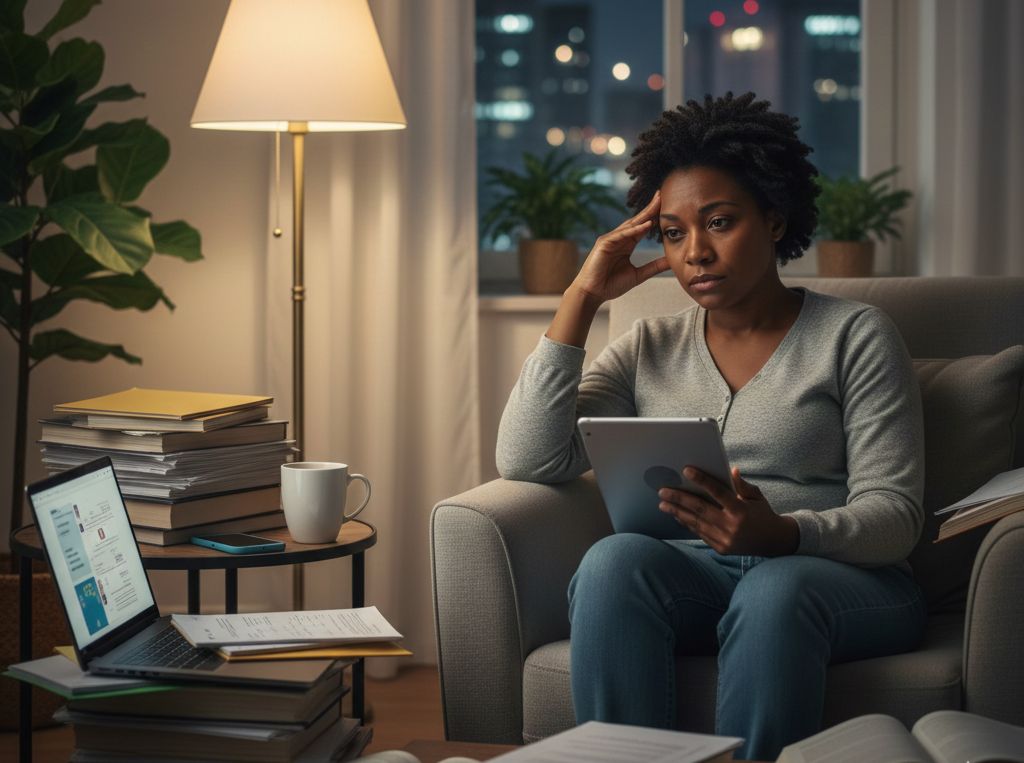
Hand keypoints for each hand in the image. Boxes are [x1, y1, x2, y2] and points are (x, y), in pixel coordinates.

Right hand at [570, 191, 669, 306]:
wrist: (593, 293)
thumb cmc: (611, 285)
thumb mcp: (639, 275)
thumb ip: (654, 266)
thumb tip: (672, 261)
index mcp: (627, 244)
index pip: (643, 227)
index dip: (655, 216)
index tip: (669, 207)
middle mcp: (619, 238)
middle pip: (638, 220)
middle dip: (650, 208)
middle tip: (663, 194)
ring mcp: (611, 239)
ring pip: (630, 224)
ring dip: (645, 214)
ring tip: (658, 203)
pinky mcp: (604, 243)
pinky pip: (622, 234)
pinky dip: (634, 229)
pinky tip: (647, 224)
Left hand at [658, 467, 799, 556]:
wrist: (774, 543)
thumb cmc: (763, 514)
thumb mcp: (756, 496)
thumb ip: (741, 485)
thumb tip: (730, 470)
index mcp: (741, 510)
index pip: (718, 492)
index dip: (702, 480)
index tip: (686, 470)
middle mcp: (732, 526)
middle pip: (700, 509)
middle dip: (679, 499)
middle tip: (663, 491)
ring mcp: (725, 539)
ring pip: (696, 523)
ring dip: (677, 512)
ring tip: (663, 504)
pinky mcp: (721, 549)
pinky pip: (700, 534)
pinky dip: (687, 523)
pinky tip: (677, 515)